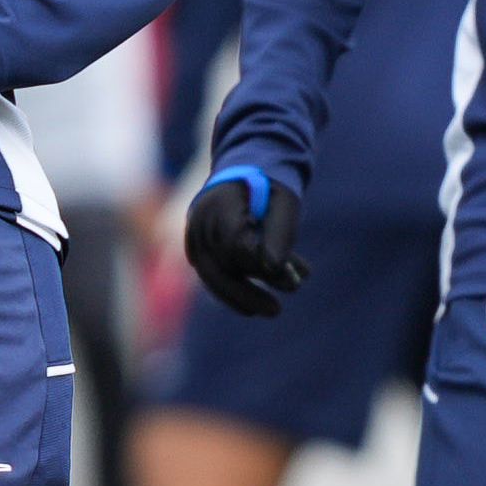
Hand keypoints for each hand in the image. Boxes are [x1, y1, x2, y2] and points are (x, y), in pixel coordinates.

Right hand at [183, 171, 308, 319]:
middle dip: (248, 293)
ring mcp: (194, 236)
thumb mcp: (284, 204)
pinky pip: (212, 276)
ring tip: (273, 310)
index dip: (259, 265)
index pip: (235, 244)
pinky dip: (234, 291)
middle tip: (277, 311)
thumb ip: (281, 233)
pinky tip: (253, 307)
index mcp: (220, 203)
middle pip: (219, 267)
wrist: (243, 174)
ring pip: (212, 276)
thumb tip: (274, 267)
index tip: (290, 279)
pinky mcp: (197, 250)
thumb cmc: (269, 188)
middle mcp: (201, 222)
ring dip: (241, 297)